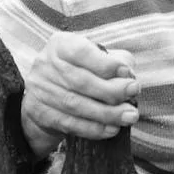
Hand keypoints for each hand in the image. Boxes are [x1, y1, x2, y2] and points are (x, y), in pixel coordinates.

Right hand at [21, 33, 138, 158]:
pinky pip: (69, 124)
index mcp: (60, 45)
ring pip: (75, 105)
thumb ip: (115, 61)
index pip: (82, 52)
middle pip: (80, 81)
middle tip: (134, 94)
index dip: (106, 64)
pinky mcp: (39, 113)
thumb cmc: (82, 69)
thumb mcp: (97, 56)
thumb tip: (128, 77)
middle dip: (112, 91)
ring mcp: (40, 90)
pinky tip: (112, 129)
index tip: (128, 73)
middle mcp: (46, 65)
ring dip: (106, 113)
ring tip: (128, 116)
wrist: (48, 92)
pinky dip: (93, 129)